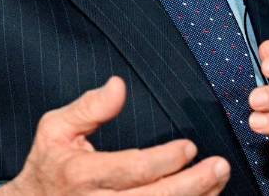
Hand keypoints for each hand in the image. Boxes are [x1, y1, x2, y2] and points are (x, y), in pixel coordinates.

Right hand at [0, 76, 230, 195]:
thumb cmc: (49, 165)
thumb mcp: (55, 128)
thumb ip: (89, 107)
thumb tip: (118, 85)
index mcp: (83, 174)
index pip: (133, 169)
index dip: (166, 160)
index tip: (189, 147)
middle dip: (193, 184)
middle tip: (219, 166)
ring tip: (218, 181)